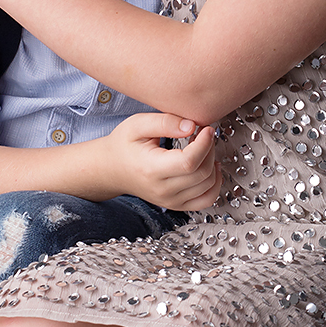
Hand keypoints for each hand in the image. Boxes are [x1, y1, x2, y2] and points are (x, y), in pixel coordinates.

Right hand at [104, 114, 222, 211]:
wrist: (111, 169)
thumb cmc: (123, 145)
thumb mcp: (137, 124)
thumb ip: (165, 122)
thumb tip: (191, 126)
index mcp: (151, 169)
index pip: (189, 162)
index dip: (204, 144)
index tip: (206, 129)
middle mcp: (162, 190)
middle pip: (202, 173)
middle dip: (209, 149)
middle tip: (203, 134)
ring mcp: (170, 200)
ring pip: (207, 186)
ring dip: (212, 163)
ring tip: (203, 147)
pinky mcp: (176, 205)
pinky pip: (206, 200)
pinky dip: (214, 184)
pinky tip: (210, 168)